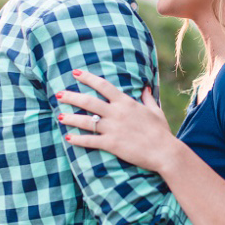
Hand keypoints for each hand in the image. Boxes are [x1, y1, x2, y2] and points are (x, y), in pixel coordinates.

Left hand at [55, 69, 176, 172]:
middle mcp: (117, 113)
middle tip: (59, 94)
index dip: (88, 78)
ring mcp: (113, 128)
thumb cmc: (161, 132)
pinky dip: (78, 139)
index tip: (75, 73)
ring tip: (59, 116)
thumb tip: (145, 87)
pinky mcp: (112, 144)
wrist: (165, 151)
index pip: (103, 86)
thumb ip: (147, 98)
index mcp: (126, 102)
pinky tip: (68, 138)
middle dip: (72, 97)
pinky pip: (90, 140)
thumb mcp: (155, 111)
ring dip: (71, 118)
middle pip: (88, 102)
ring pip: (86, 121)